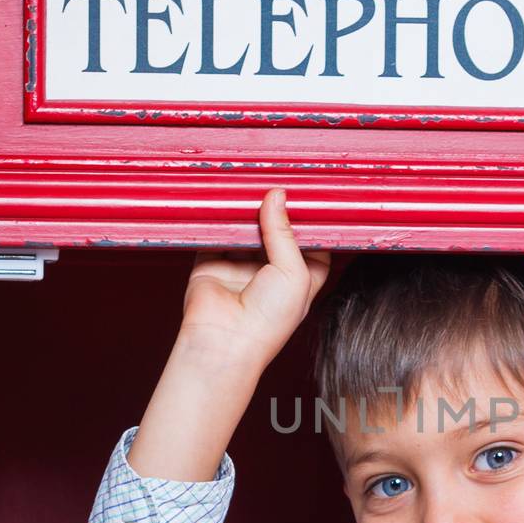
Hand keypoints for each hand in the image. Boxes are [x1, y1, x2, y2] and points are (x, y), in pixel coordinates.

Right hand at [179, 188, 331, 368]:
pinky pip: (216, 233)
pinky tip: (228, 199)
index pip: (311, 244)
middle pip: (277, 231)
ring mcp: (241, 266)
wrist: (223, 342)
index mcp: (300, 280)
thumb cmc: (269, 320)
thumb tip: (277, 196)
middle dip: (278, 209)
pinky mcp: (212, 261)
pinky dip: (220, 217)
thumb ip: (285, 232)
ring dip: (249, 210)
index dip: (310, 222)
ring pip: (247, 229)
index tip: (311, 195)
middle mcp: (271, 272)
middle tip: (279, 180)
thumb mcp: (293, 273)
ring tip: (253, 184)